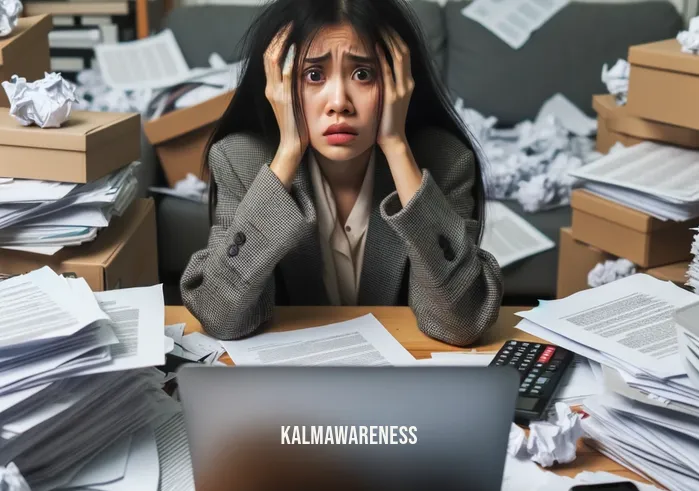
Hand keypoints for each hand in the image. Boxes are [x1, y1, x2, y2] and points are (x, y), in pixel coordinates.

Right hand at [263, 24, 307, 161]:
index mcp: (271, 89)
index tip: (287, 30)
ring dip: (283, 42)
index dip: (276, 42)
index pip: (269, 58)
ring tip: (292, 28)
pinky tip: (297, 47)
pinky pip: (286, 73)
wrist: (292, 146)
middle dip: (278, 37)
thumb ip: (292, 89)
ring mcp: (276, 93)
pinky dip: (290, 58)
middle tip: (289, 24)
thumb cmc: (297, 127)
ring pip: (274, 59)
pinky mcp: (285, 98)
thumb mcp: (292, 104)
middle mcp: (270, 88)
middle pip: (268, 54)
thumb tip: (301, 75)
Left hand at [376, 29, 413, 150]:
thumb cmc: (387, 120)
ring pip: (398, 57)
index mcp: (408, 82)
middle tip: (381, 23)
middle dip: (392, 35)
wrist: (393, 139)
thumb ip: (388, 83)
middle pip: (403, 51)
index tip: (385, 28)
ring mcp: (401, 89)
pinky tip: (375, 47)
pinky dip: (382, 57)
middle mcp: (408, 83)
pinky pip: (388, 72)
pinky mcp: (392, 96)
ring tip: (378, 28)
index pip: (404, 54)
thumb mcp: (390, 98)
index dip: (396, 39)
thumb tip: (378, 68)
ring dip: (388, 41)